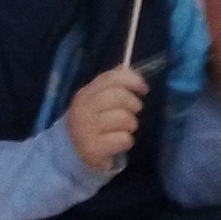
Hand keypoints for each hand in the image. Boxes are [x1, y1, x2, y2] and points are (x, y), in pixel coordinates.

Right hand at [63, 61, 146, 175]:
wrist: (76, 152)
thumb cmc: (95, 123)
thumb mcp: (99, 101)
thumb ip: (112, 84)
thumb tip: (127, 67)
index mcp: (85, 94)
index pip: (110, 78)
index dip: (131, 80)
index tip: (144, 89)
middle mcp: (82, 109)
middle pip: (119, 96)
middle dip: (133, 105)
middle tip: (132, 113)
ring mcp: (86, 129)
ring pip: (124, 118)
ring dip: (130, 125)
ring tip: (124, 129)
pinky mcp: (93, 148)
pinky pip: (123, 139)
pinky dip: (126, 141)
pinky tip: (118, 142)